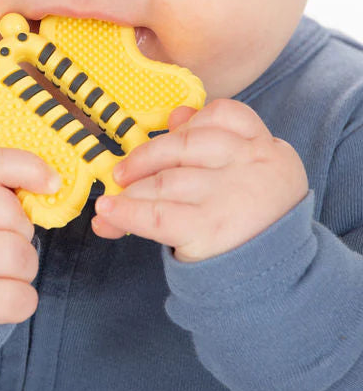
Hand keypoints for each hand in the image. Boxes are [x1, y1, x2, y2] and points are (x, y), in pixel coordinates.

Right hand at [0, 148, 58, 327]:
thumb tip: (48, 183)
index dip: (28, 167)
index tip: (52, 182)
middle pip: (10, 212)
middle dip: (22, 227)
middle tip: (7, 236)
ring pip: (19, 255)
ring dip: (25, 263)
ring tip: (6, 266)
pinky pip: (18, 299)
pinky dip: (23, 298)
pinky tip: (6, 292)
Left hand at [93, 98, 308, 262]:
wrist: (283, 277)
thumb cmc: (255, 218)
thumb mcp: (248, 174)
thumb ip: (215, 140)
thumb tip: (176, 115)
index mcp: (265, 147)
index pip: (225, 113)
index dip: (188, 121)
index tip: (167, 133)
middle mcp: (250, 165)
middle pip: (185, 143)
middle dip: (146, 157)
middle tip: (121, 173)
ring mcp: (229, 196)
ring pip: (166, 180)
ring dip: (131, 190)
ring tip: (112, 200)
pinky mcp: (208, 229)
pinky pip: (156, 215)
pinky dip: (126, 213)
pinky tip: (107, 214)